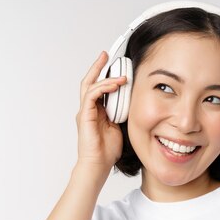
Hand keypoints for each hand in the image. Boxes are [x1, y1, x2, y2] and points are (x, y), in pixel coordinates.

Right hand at [76, 50, 128, 167]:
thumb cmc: (108, 150)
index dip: (104, 74)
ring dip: (105, 76)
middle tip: (106, 55)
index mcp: (96, 110)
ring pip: (90, 85)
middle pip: (90, 81)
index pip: (98, 87)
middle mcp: (88, 109)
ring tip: (120, 74)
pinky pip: (91, 95)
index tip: (113, 63)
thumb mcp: (121, 126)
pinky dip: (103, 87)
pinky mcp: (84, 116)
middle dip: (98, 66)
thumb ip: (123, 112)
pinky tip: (115, 85)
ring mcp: (85, 112)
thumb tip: (134, 101)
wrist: (98, 164)